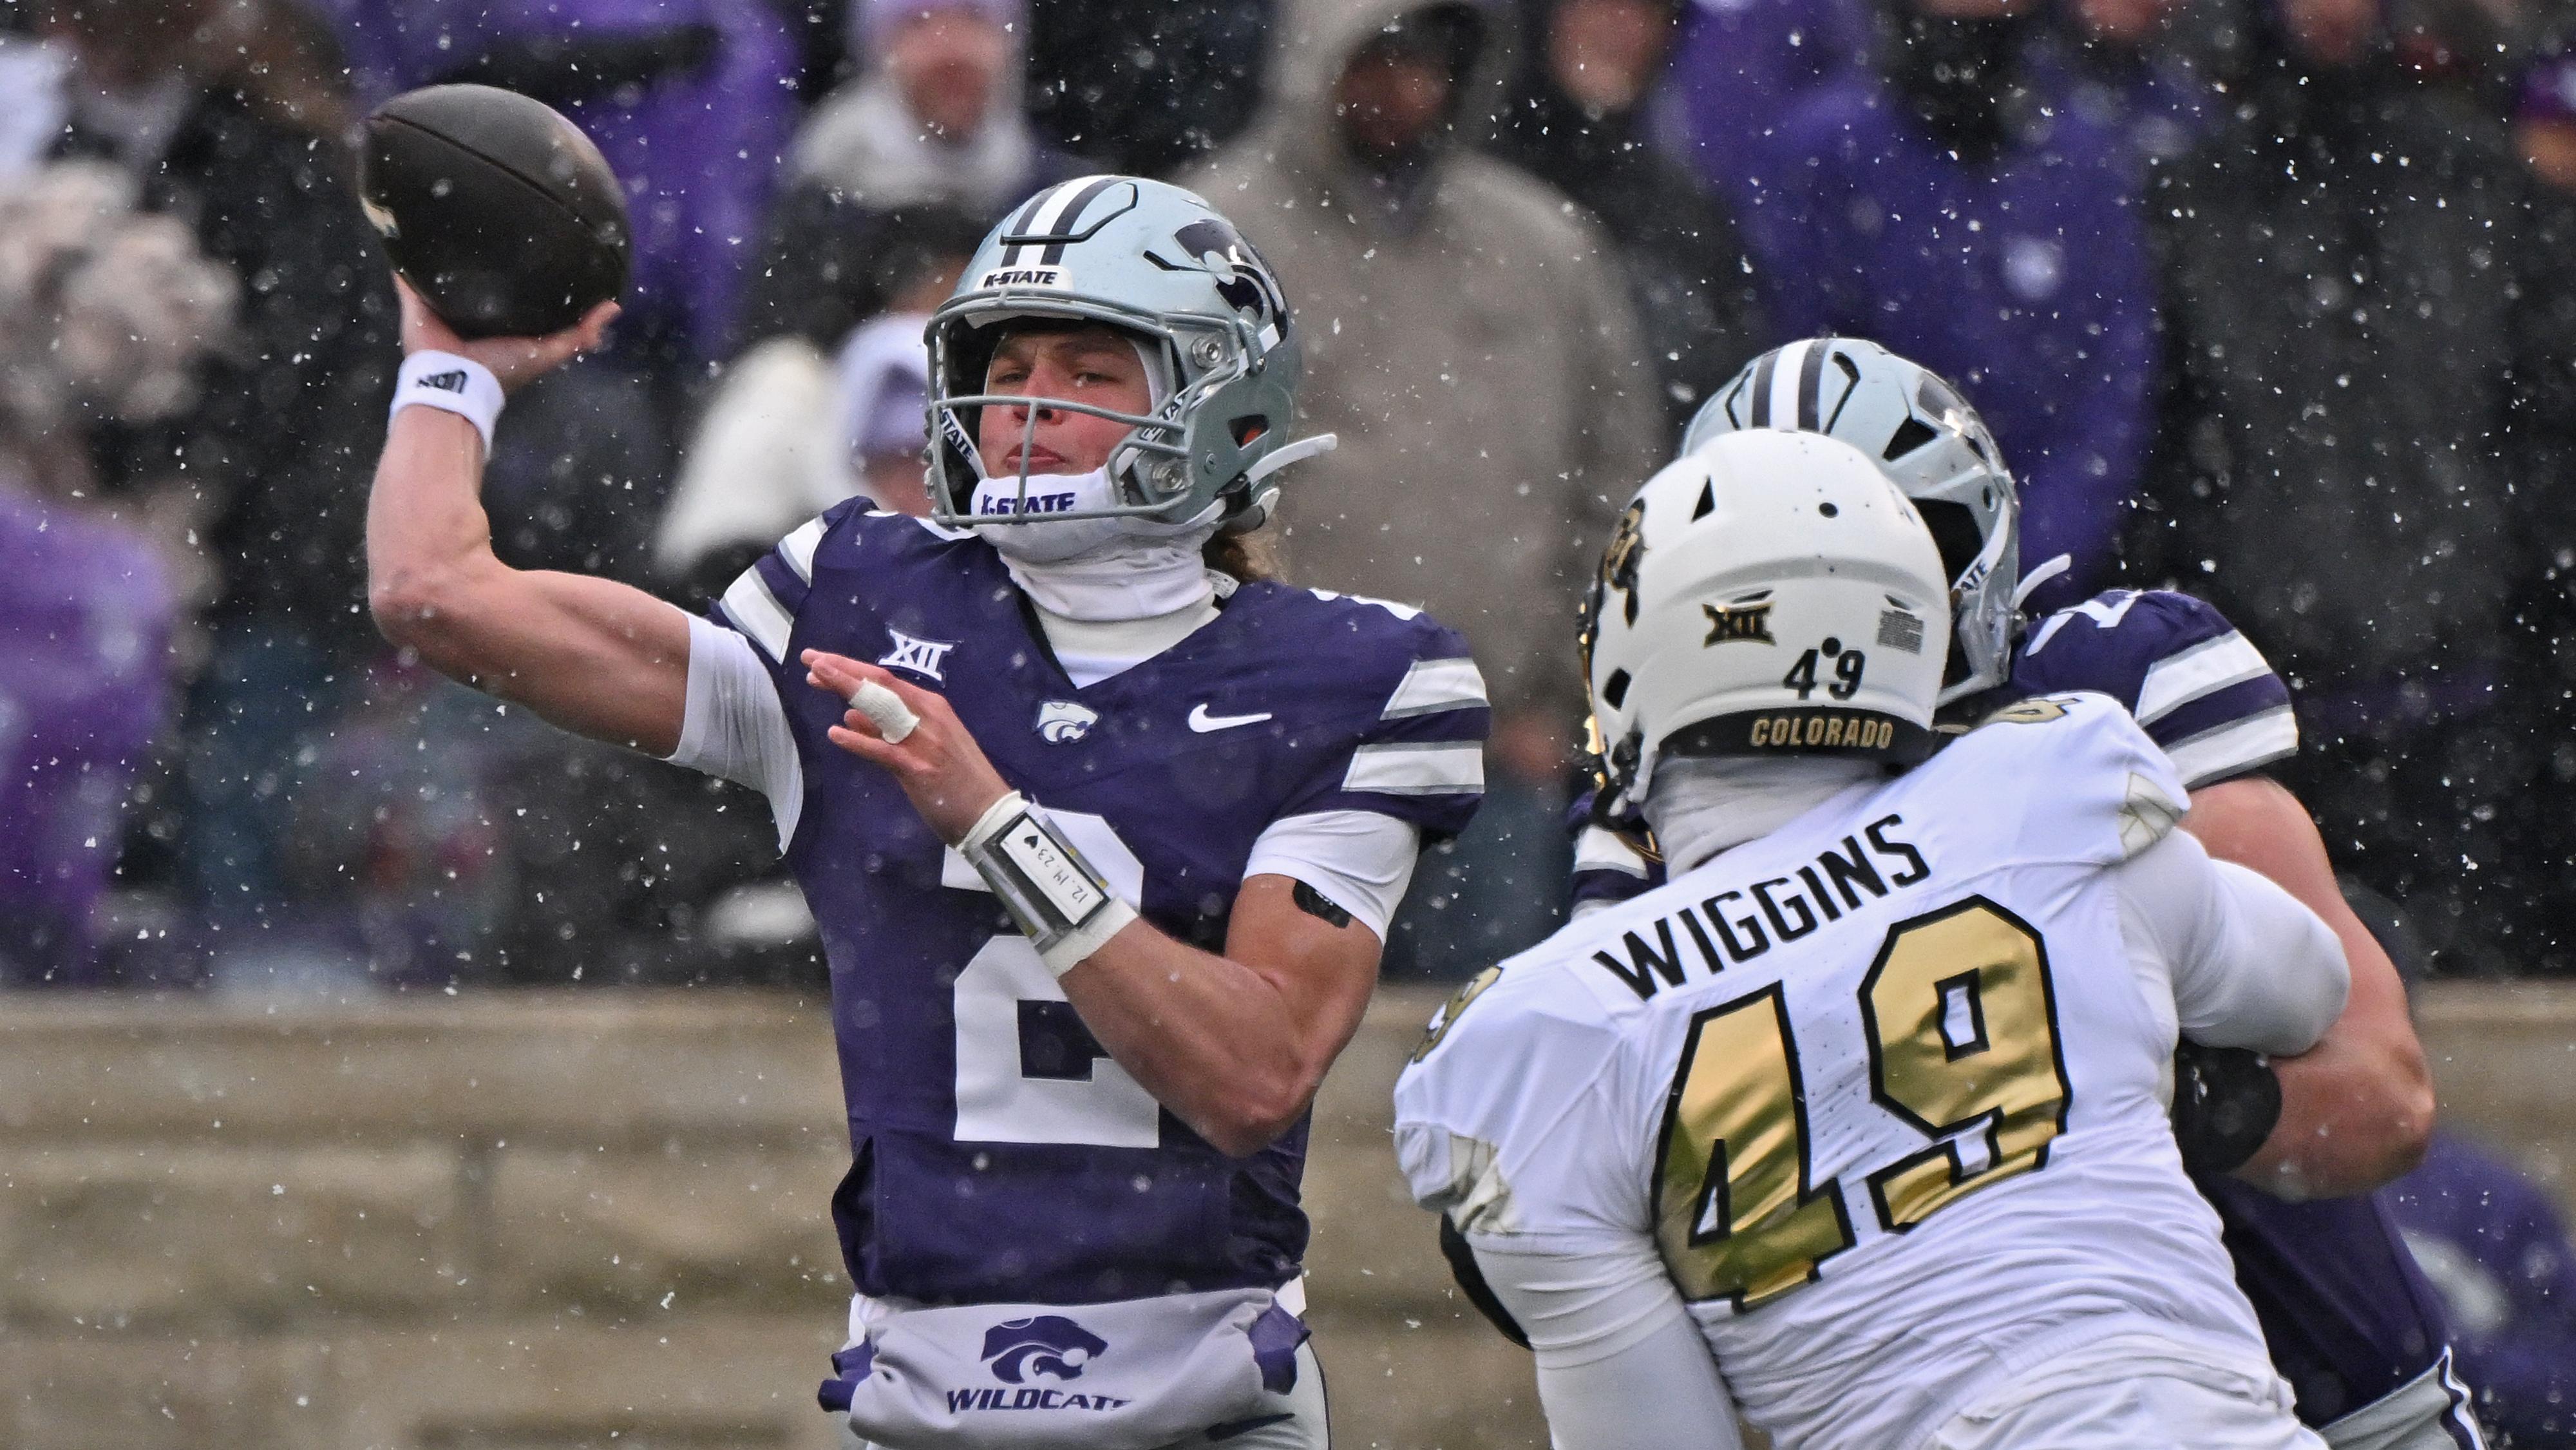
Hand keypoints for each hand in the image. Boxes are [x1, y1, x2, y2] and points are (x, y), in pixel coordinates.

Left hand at [395, 275, 617, 392]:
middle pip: (544, 316)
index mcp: (488, 328)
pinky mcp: (545, 353)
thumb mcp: (417, 309)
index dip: (519, 287)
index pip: (509, 305)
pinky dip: (595, 324)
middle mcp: (515, 338)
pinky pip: (576, 338)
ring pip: (567, 328)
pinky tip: (611, 307)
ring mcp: (534, 347)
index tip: (529, 265)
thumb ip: (410, 284)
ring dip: (587, 313)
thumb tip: (398, 254)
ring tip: (602, 291)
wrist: (449, 382)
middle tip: (575, 274)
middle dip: (561, 300)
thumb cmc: (432, 351)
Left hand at [803, 649, 1011, 842]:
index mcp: (931, 708)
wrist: (991, 815)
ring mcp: (923, 741)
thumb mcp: (926, 746)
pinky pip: (883, 751)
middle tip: (810, 659)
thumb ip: (888, 730)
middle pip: (879, 684)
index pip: (885, 680)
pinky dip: (858, 741)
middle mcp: (927, 716)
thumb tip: (850, 715)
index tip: (821, 662)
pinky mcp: (919, 769)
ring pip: (879, 707)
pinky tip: (835, 734)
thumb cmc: (960, 782)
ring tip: (816, 678)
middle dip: (842, 669)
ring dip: (846, 689)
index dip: (850, 668)